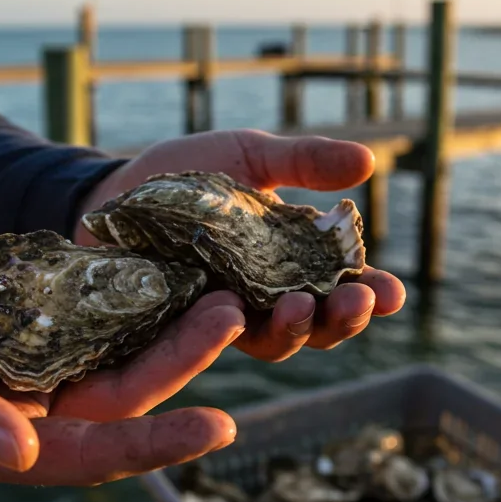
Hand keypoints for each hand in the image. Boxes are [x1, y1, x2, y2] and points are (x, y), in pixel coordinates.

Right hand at [0, 253, 245, 485]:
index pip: (83, 457)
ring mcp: (24, 371)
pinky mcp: (24, 328)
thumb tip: (20, 454)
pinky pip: (90, 318)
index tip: (219, 425)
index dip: (150, 447)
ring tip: (218, 289)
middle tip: (232, 316)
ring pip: (114, 358)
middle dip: (178, 366)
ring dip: (166, 331)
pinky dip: (130, 298)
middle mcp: (17, 417)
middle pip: (117, 402)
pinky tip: (171, 265)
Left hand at [75, 129, 405, 361]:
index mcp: (289, 266)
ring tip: (298, 306)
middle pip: (314, 328)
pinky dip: (222, 332)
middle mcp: (261, 303)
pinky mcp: (173, 335)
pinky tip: (234, 313)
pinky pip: (203, 344)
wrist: (107, 195)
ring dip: (293, 330)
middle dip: (341, 318)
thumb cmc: (183, 180)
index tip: (394, 292)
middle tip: (354, 300)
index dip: (370, 294)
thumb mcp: (247, 157)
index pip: (340, 289)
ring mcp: (219, 323)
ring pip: (269, 343)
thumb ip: (303, 162)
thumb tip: (369, 160)